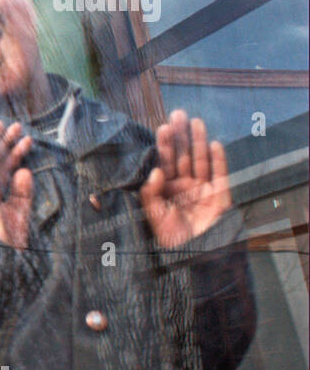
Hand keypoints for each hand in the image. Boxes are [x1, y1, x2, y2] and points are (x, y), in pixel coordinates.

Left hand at [140, 110, 231, 248]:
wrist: (192, 255)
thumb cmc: (169, 236)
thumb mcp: (152, 214)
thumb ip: (150, 193)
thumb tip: (155, 172)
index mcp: (165, 188)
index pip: (163, 161)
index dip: (163, 144)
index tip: (162, 126)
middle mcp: (183, 185)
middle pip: (182, 155)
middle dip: (181, 135)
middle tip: (178, 113)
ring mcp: (202, 189)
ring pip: (200, 160)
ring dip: (199, 141)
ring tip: (196, 121)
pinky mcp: (219, 195)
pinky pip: (220, 174)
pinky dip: (218, 160)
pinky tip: (214, 144)